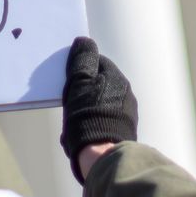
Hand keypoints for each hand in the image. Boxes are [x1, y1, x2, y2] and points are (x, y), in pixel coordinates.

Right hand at [60, 37, 137, 183]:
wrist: (101, 155)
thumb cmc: (86, 116)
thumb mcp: (78, 84)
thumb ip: (81, 60)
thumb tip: (84, 41)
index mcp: (116, 77)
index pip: (95, 63)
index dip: (79, 70)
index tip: (68, 81)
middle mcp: (126, 92)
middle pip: (100, 82)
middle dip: (85, 89)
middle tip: (70, 101)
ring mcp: (127, 111)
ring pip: (103, 101)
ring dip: (90, 105)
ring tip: (75, 119)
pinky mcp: (124, 129)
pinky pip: (106, 117)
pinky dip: (96, 120)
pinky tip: (86, 129)